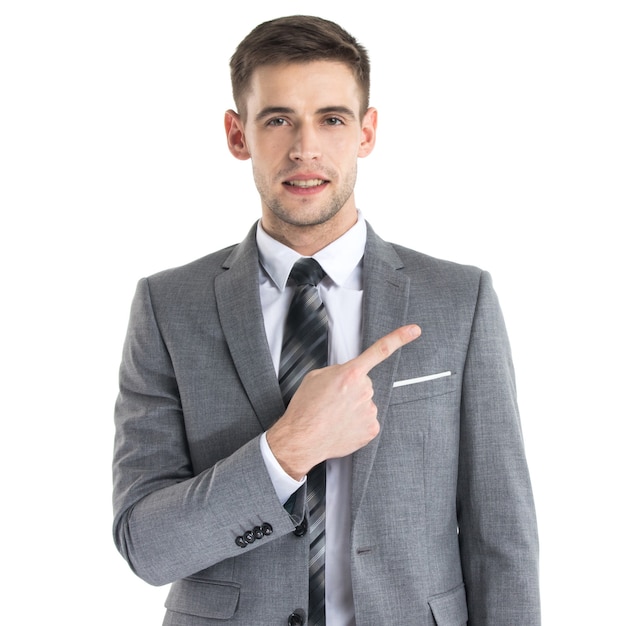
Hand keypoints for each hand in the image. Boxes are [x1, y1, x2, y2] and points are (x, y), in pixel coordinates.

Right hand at [266, 324, 420, 478]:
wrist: (302, 439)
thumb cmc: (306, 409)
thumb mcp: (315, 377)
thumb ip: (337, 371)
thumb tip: (346, 375)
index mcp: (351, 374)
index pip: (380, 351)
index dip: (399, 338)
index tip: (414, 331)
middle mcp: (364, 390)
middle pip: (364, 384)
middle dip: (352, 390)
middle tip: (333, 400)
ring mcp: (370, 411)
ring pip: (366, 403)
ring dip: (353, 408)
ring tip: (334, 416)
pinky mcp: (371, 429)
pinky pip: (367, 421)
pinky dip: (357, 423)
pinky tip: (342, 426)